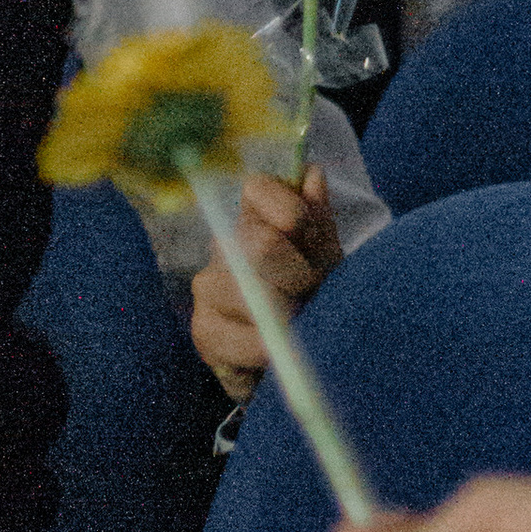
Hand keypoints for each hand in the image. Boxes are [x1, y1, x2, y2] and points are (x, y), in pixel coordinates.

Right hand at [189, 166, 342, 400]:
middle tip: (312, 293)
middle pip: (258, 244)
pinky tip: (274, 355)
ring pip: (242, 292)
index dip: (288, 209)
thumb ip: (319, 220)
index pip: (257, 188)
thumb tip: (311, 174)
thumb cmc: (311, 297)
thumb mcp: (325, 259)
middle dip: (297, 274)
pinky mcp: (204, 332)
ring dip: (281, 315)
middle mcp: (225, 246)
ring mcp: (209, 288)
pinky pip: (230, 338)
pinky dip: (259, 350)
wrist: (296, 357)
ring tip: (298, 327)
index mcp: (257, 218)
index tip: (305, 234)